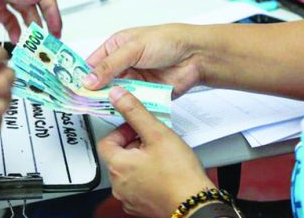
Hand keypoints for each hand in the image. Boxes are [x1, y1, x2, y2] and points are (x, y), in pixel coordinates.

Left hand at [0, 0, 61, 41]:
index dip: (52, 9)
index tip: (55, 27)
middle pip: (35, 4)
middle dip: (43, 22)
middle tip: (48, 41)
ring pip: (23, 13)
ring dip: (29, 28)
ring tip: (32, 44)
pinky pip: (8, 19)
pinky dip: (13, 30)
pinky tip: (15, 40)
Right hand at [83, 25, 202, 96]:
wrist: (195, 55)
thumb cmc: (168, 40)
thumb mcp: (133, 48)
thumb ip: (110, 65)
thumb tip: (90, 78)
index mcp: (115, 47)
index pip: (91, 63)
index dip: (81, 75)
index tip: (72, 87)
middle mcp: (122, 65)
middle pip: (101, 82)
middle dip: (94, 91)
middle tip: (83, 101)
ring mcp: (133, 80)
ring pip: (115, 95)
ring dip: (111, 100)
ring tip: (102, 105)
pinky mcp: (145, 94)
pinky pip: (131, 103)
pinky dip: (126, 106)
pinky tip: (122, 108)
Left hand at [98, 87, 214, 217]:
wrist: (197, 206)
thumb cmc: (180, 175)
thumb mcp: (157, 133)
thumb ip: (135, 112)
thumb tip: (117, 96)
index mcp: (118, 166)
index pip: (106, 140)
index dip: (122, 130)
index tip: (137, 128)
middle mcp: (119, 185)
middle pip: (118, 156)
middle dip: (134, 144)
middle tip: (153, 140)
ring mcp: (129, 198)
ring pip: (129, 171)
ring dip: (141, 161)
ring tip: (162, 156)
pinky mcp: (141, 207)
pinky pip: (138, 186)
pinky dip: (147, 177)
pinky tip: (164, 173)